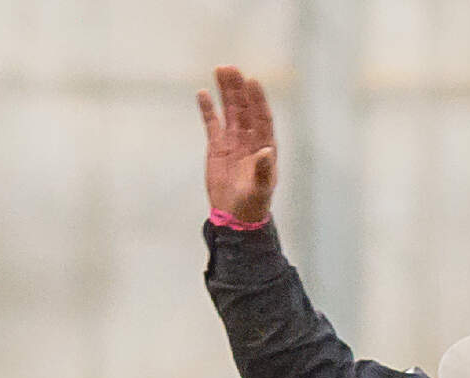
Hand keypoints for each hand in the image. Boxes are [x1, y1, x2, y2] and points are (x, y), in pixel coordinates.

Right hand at [197, 65, 276, 225]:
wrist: (234, 216)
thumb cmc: (252, 204)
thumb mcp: (259, 189)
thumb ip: (262, 170)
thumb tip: (266, 151)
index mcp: (265, 147)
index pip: (262, 118)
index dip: (258, 100)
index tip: (253, 82)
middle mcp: (250, 140)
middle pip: (244, 108)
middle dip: (238, 89)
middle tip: (231, 69)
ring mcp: (233, 141)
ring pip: (229, 111)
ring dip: (225, 91)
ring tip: (219, 70)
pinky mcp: (217, 146)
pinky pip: (212, 123)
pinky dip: (207, 109)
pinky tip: (203, 93)